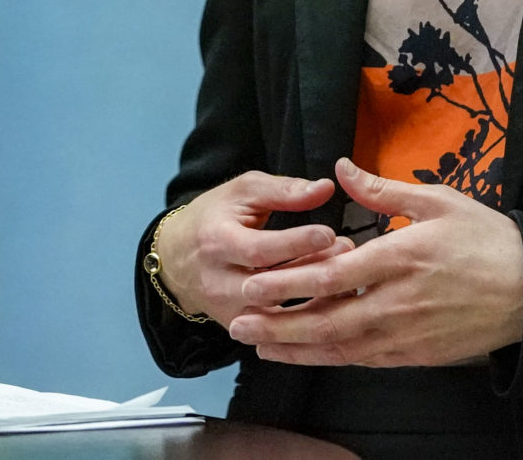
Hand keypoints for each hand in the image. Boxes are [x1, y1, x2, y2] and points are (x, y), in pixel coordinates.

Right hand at [156, 171, 349, 323]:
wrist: (175, 258)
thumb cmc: (215, 216)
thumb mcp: (242, 192)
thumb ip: (283, 190)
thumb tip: (325, 189)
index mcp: (217, 242)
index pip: (259, 249)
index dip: (295, 243)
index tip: (330, 233)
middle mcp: (218, 282)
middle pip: (269, 286)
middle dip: (311, 272)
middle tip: (347, 254)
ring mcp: (227, 311)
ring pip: (275, 315)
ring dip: (313, 299)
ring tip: (346, 278)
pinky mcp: (237, 328)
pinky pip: (275, 332)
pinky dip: (304, 321)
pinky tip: (331, 304)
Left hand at [226, 157, 522, 366]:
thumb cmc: (487, 239)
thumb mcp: (438, 201)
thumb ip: (382, 190)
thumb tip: (340, 170)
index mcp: (400, 257)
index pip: (330, 277)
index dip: (287, 285)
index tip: (253, 284)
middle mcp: (397, 302)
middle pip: (325, 321)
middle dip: (278, 326)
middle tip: (238, 326)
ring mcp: (407, 334)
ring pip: (340, 348)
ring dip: (296, 350)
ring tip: (260, 348)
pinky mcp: (417, 355)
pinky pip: (365, 361)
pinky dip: (332, 360)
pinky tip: (309, 356)